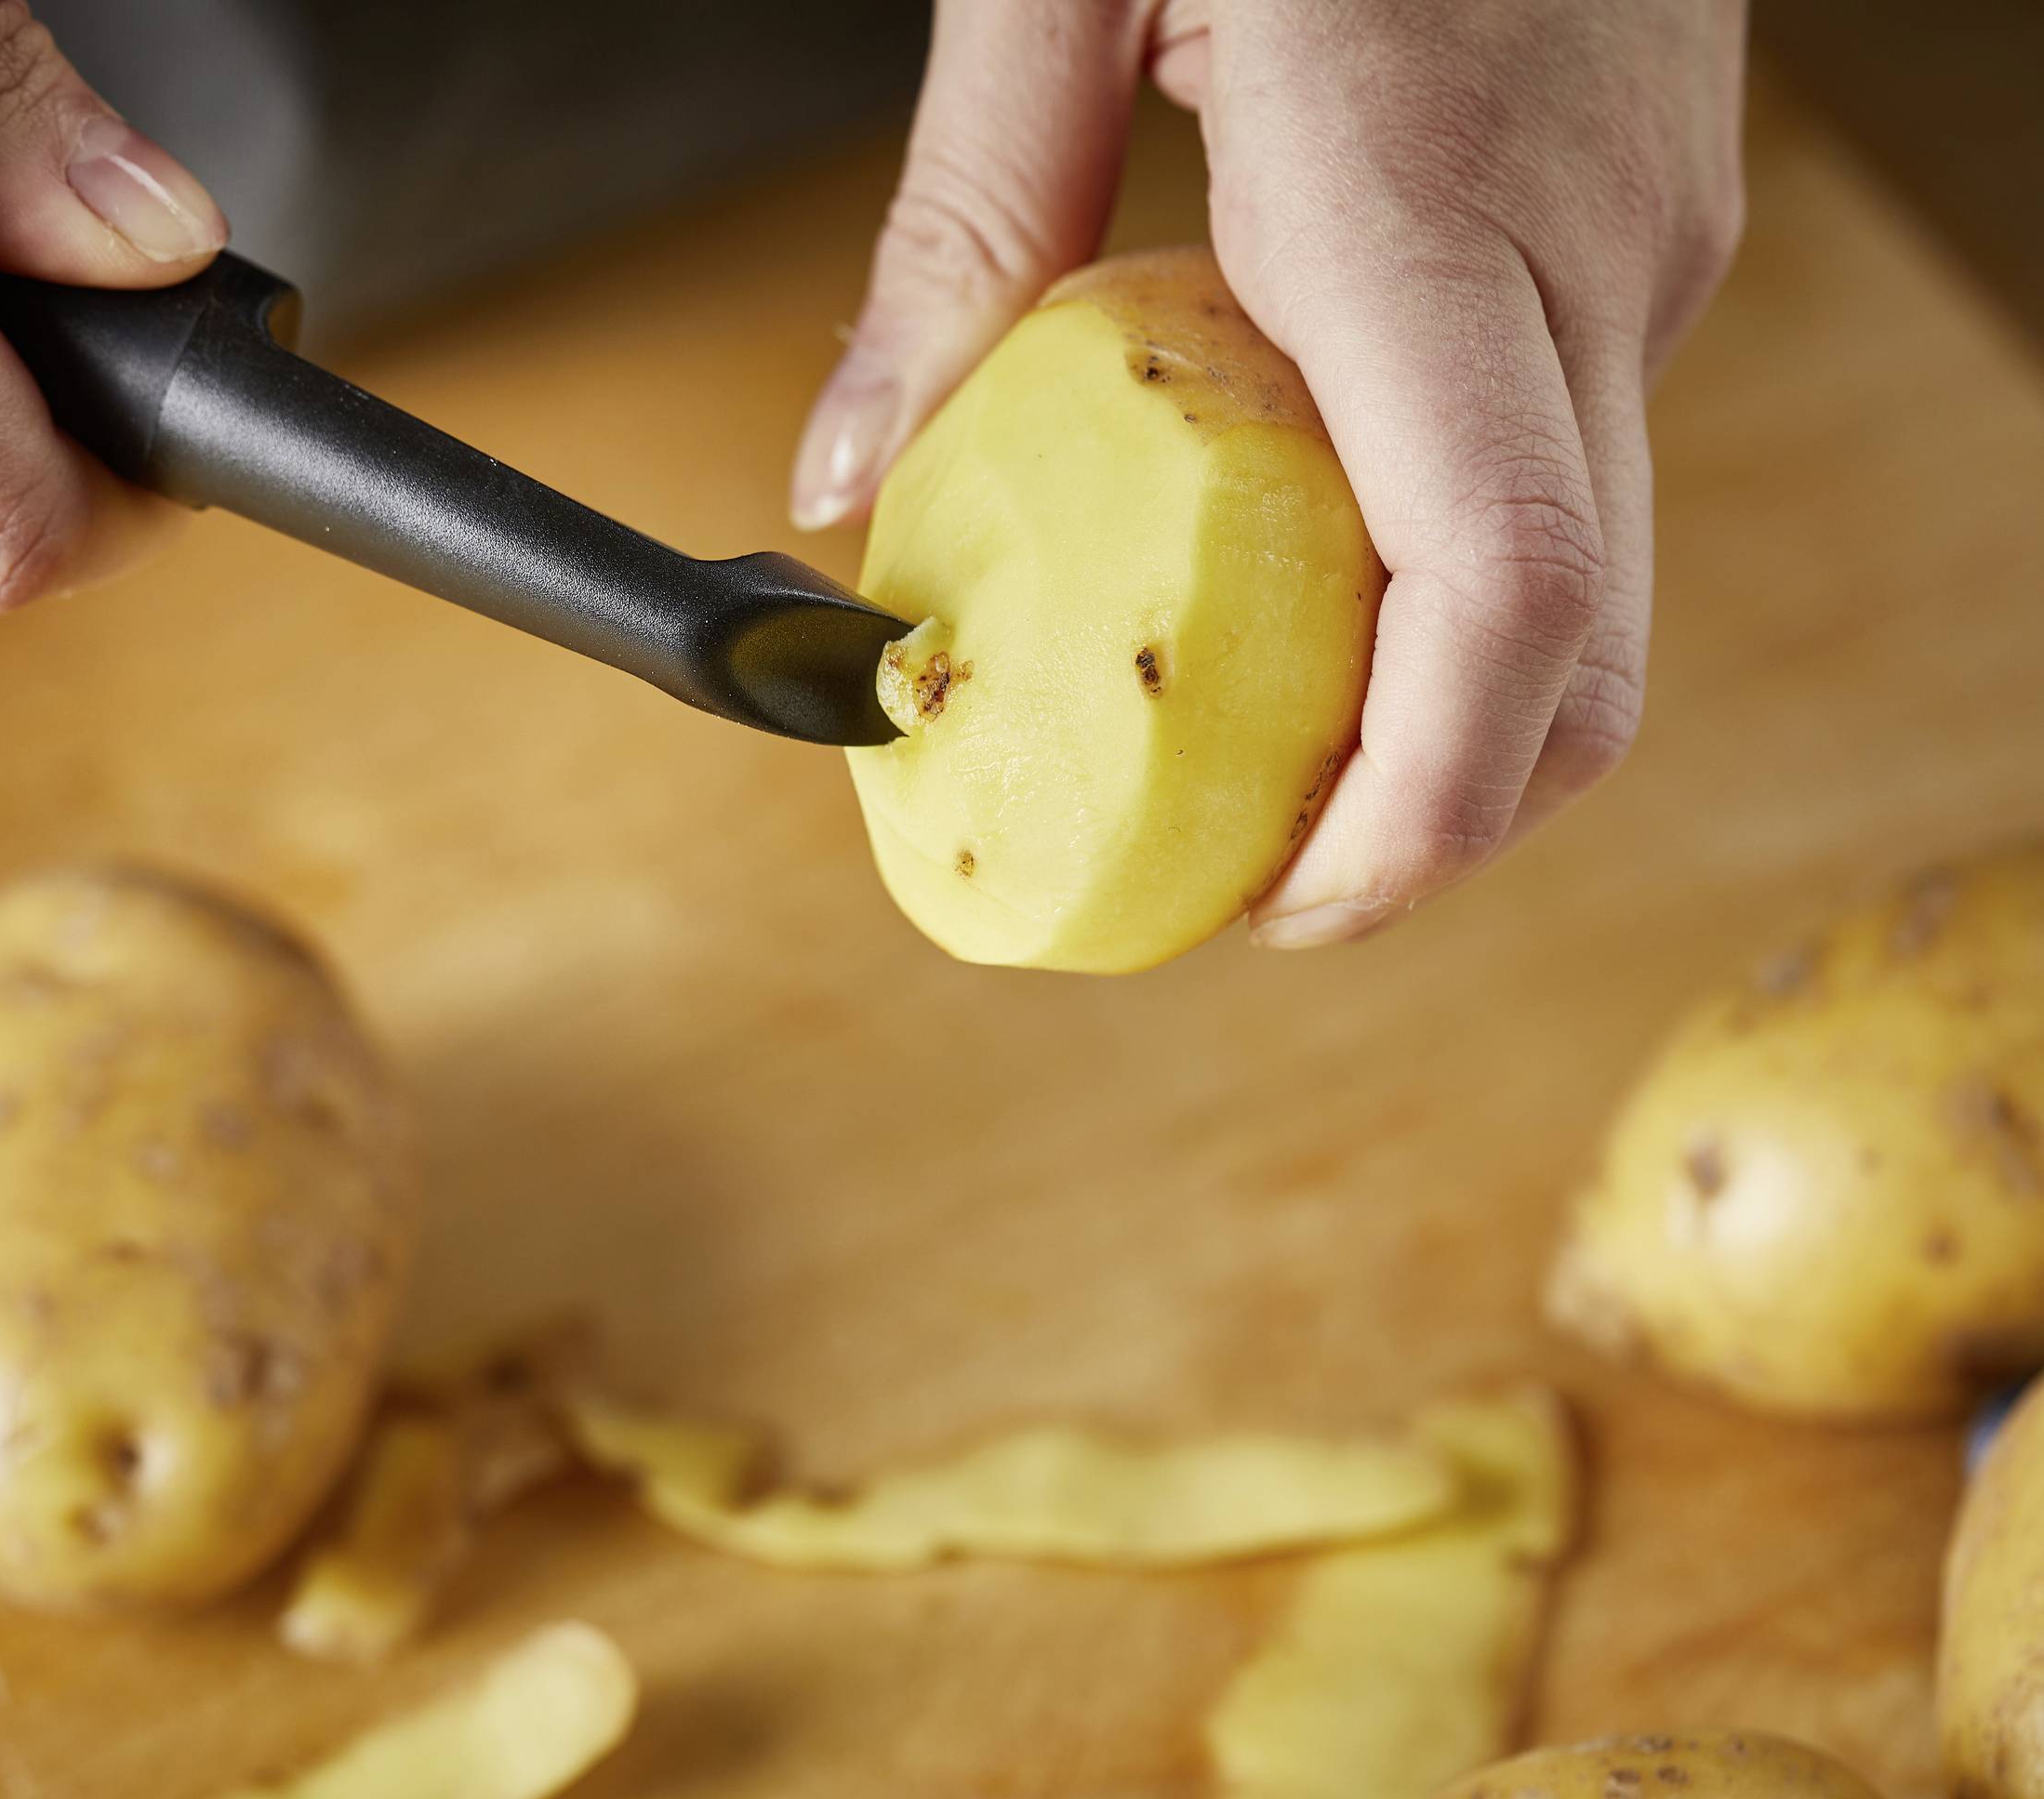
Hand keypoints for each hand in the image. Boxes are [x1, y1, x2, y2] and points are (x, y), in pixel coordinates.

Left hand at [793, 0, 1746, 946]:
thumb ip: (958, 235)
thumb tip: (843, 482)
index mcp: (1420, 201)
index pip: (1498, 601)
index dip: (1410, 814)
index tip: (1285, 909)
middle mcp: (1581, 259)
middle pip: (1578, 659)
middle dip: (1422, 822)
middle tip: (1245, 880)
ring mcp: (1642, 251)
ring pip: (1586, 583)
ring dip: (1441, 717)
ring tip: (1259, 750)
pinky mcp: (1638, 235)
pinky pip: (1561, 470)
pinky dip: (1450, 580)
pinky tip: (1306, 558)